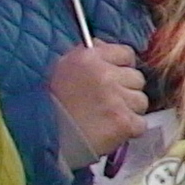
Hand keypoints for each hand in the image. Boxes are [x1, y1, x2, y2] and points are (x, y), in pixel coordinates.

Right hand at [49, 43, 147, 164]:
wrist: (43, 139)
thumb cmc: (52, 105)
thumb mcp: (62, 69)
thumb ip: (88, 55)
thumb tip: (107, 46)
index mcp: (87, 58)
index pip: (126, 53)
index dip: (121, 67)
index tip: (114, 78)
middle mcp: (104, 75)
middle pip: (137, 78)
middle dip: (125, 91)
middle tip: (105, 103)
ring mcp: (116, 99)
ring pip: (141, 101)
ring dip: (128, 110)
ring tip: (105, 118)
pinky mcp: (124, 122)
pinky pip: (140, 123)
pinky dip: (129, 129)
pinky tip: (110, 130)